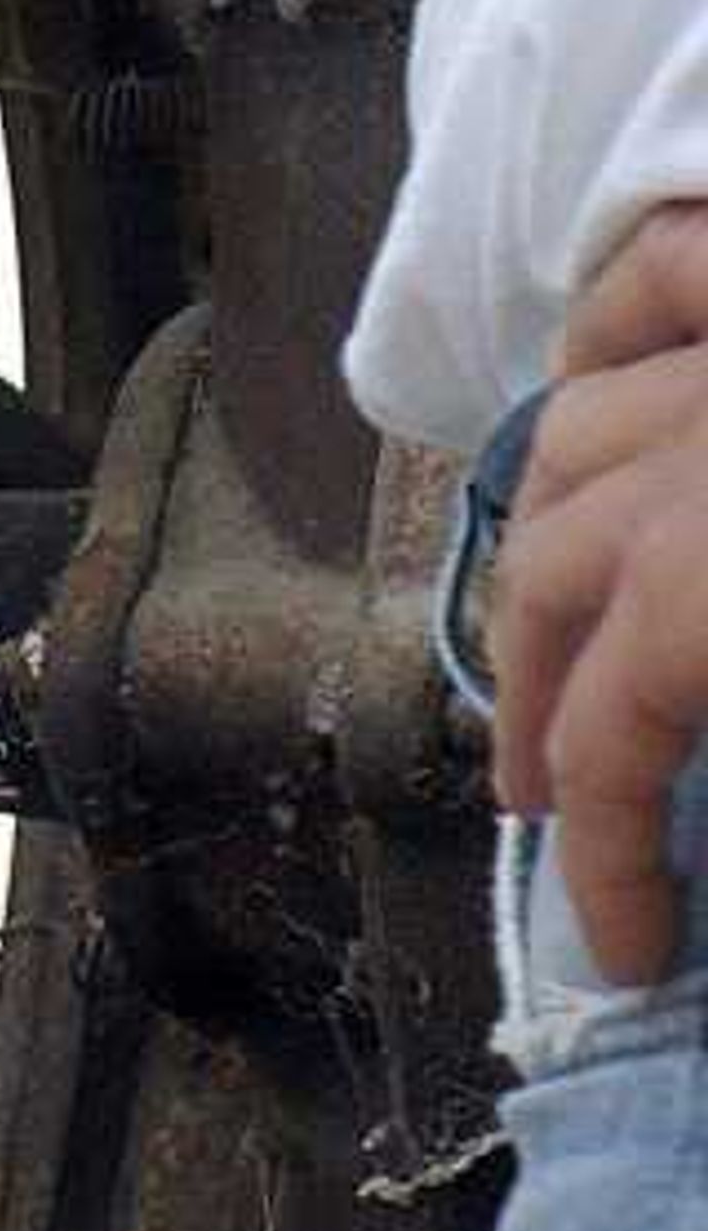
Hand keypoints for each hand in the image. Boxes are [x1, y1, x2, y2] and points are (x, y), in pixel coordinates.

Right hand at [494, 201, 707, 985]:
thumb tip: (685, 815)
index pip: (623, 722)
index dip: (609, 856)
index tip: (627, 955)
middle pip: (563, 567)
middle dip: (546, 705)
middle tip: (561, 811)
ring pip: (580, 426)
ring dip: (551, 542)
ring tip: (560, 635)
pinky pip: (655, 275)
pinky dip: (607, 328)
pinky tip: (590, 383)